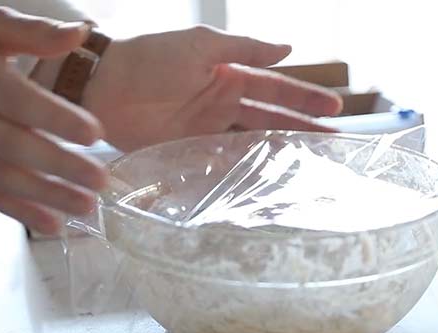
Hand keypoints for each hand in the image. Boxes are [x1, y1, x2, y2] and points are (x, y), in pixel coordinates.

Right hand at [0, 7, 106, 233]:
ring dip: (46, 195)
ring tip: (85, 206)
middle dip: (61, 166)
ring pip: (5, 176)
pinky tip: (51, 224)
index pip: (22, 103)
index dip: (57, 119)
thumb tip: (80, 34)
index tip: (94, 133)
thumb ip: (33, 32)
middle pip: (17, 146)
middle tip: (99, 180)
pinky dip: (18, 211)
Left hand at [81, 26, 342, 150]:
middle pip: (270, 118)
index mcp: (228, 73)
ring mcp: (206, 128)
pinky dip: (242, 170)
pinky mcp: (187, 150)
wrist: (101, 87)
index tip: (335, 109)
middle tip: (334, 143)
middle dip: (301, 128)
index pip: (275, 88)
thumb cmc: (151, 57)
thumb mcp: (201, 45)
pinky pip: (222, 161)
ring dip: (278, 152)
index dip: (304, 98)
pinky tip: (264, 181)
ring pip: (251, 141)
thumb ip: (245, 48)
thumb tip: (288, 48)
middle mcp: (222, 102)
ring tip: (308, 165)